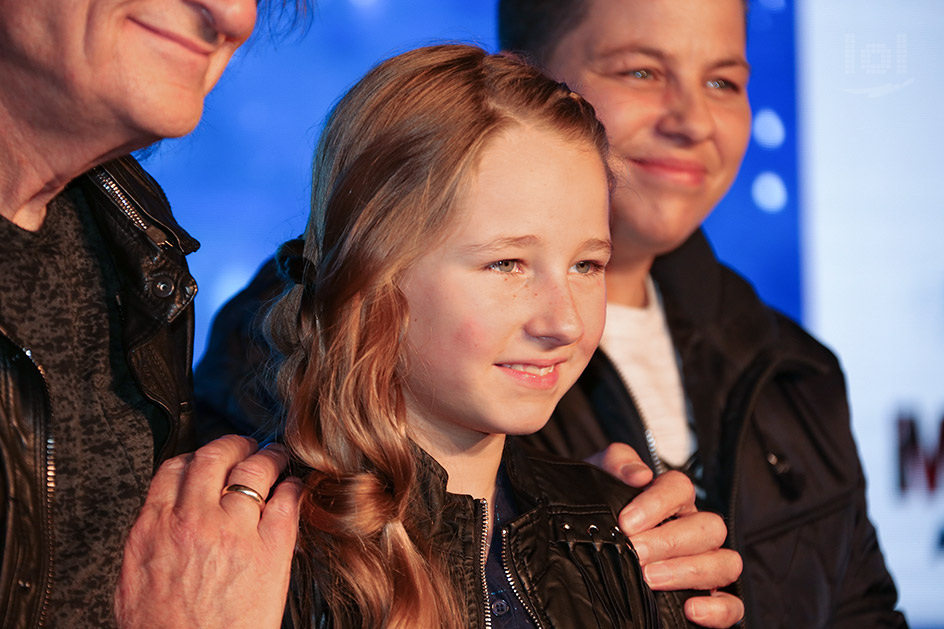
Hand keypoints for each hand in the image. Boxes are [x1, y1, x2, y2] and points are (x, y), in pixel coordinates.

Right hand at [115, 435, 302, 628]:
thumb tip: (162, 521)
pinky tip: (295, 487)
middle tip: (246, 445)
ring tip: (276, 457)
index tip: (206, 460)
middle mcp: (194, 520)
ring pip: (255, 471)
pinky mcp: (271, 548)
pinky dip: (293, 488)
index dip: (195, 457)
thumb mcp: (135, 578)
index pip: (176, 468)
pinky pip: (287, 502)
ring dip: (268, 458)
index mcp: (156, 527)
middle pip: (216, 457)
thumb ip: (151, 539)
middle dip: (234, 444)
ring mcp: (235, 531)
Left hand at [591, 443, 743, 627]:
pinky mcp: (710, 599)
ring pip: (725, 563)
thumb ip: (617, 463)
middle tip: (635, 552)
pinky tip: (689, 609)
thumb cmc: (601, 513)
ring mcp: (706, 564)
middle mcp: (694, 529)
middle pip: (708, 527)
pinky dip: (718, 610)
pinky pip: (732, 606)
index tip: (627, 521)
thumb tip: (639, 474)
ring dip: (690, 571)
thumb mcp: (599, 479)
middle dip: (670, 542)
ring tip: (650, 578)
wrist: (586, 549)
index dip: (657, 503)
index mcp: (672, 499)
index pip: (680, 488)